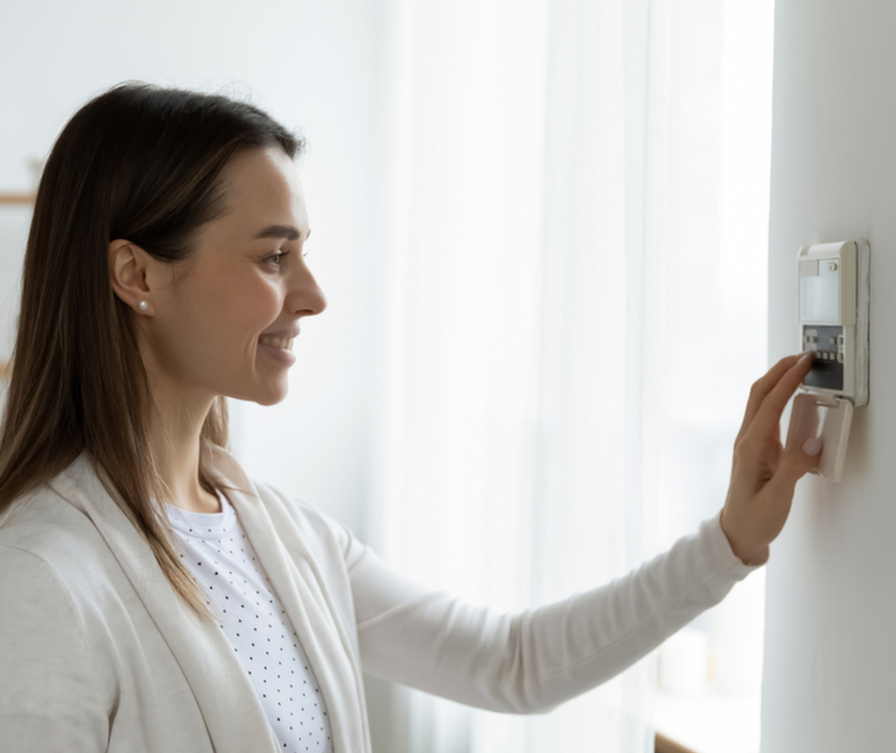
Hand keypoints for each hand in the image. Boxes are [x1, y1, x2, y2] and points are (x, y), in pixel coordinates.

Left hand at [719, 352, 821, 565]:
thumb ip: (794, 469)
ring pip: (761, 401)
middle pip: (759, 394)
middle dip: (779, 370)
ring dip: (778, 381)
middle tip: (803, 356)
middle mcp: (746, 440)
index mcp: (750, 448)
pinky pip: (767, 415)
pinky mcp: (756, 449)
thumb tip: (812, 442)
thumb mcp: (778, 498)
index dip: (787, 380)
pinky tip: (792, 397)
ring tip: (799, 368)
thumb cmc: (753, 519)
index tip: (804, 363)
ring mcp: (749, 443)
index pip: (769, 404)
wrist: (737, 534)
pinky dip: (779, 398)